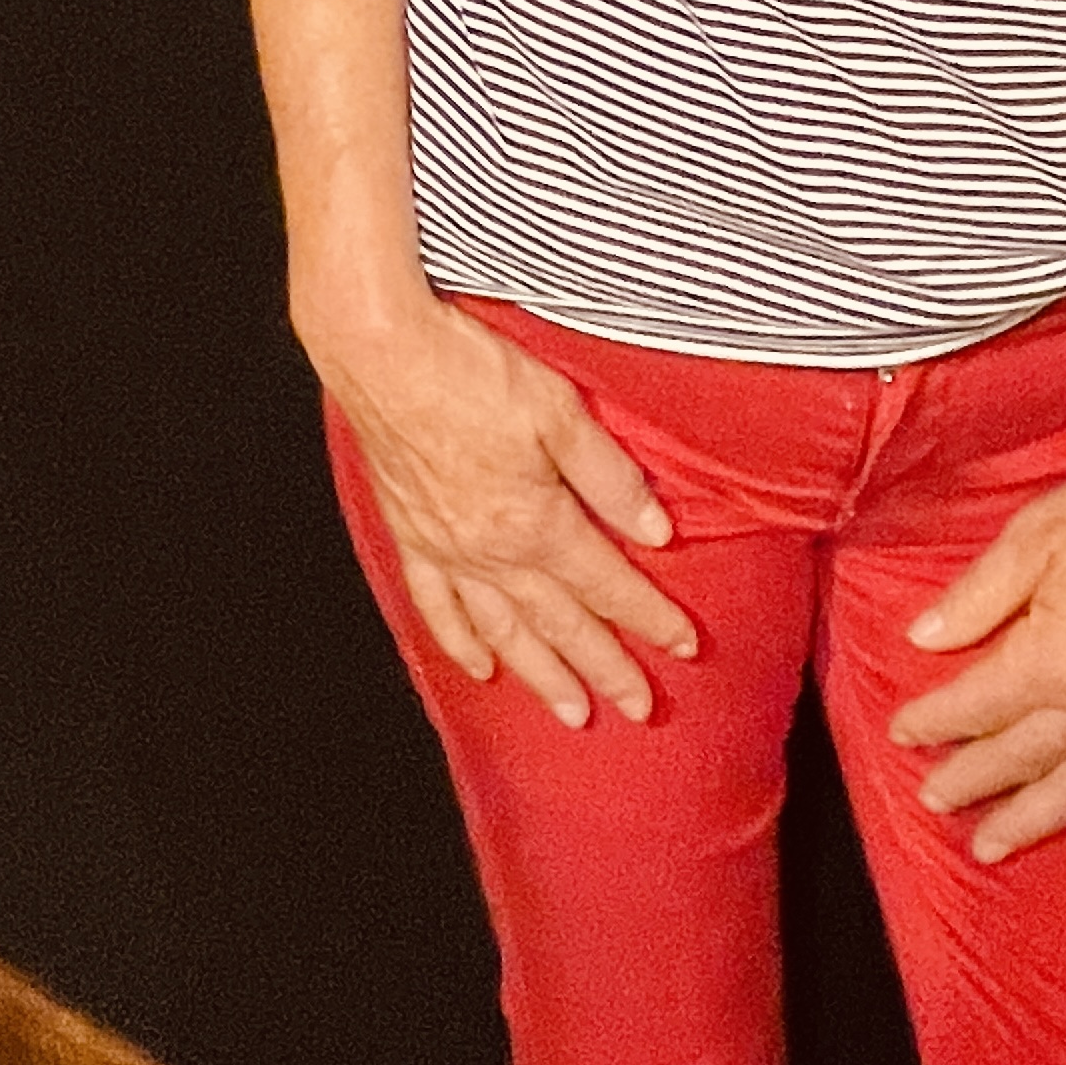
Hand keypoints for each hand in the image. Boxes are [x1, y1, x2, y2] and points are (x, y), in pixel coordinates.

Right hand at [312, 296, 697, 727]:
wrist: (382, 353)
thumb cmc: (469, 371)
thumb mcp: (560, 410)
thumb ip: (610, 475)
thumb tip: (656, 529)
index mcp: (536, 521)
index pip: (607, 583)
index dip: (650, 616)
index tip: (683, 645)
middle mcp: (491, 551)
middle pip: (561, 623)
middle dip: (606, 668)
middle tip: (639, 706)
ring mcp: (447, 550)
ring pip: (503, 631)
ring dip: (542, 676)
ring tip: (572, 712)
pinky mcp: (410, 535)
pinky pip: (437, 607)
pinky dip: (460, 644)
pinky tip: (480, 668)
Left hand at [888, 412, 1065, 874]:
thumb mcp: (1030, 539)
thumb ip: (975, 598)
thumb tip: (923, 637)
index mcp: (1051, 658)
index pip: (977, 705)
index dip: (934, 720)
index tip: (904, 730)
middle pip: (1017, 756)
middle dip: (969, 780)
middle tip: (931, 799)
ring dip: (1028, 821)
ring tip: (989, 847)